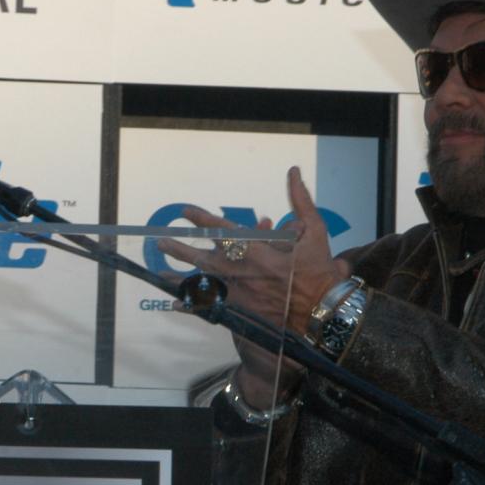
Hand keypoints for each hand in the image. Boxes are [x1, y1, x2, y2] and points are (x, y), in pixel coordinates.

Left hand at [158, 167, 349, 398]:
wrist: (323, 312)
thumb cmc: (319, 271)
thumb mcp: (316, 230)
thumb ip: (300, 200)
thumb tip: (293, 172)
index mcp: (256, 249)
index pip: (222, 229)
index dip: (201, 218)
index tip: (184, 211)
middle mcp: (241, 269)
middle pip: (202, 257)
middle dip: (181, 249)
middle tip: (163, 242)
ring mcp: (237, 292)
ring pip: (201, 283)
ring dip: (180, 276)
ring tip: (161, 272)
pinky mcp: (239, 311)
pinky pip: (210, 308)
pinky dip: (192, 306)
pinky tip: (176, 303)